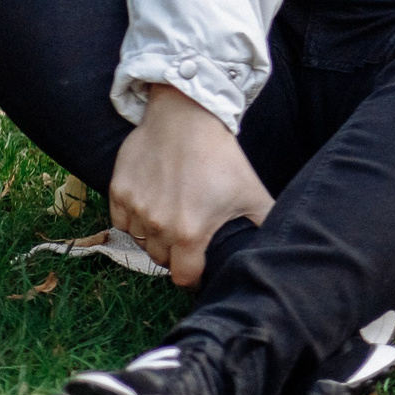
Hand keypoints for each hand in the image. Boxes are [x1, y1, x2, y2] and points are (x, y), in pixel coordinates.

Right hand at [108, 84, 273, 287]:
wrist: (187, 117)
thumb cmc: (222, 157)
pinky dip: (134, 220)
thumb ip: (263, 225)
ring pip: (141, 241)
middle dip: (175, 254)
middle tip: (189, 236)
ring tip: (173, 216)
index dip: (193, 276)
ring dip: (154, 237)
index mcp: (191, 233)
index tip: (198, 267)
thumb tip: (276, 249)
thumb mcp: (252, 193)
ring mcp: (135, 209)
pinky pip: (121, 222)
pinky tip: (152, 204)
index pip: (184, 277)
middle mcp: (158, 225)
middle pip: (161, 260)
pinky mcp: (118, 192)